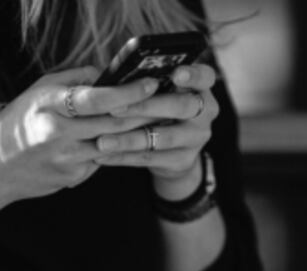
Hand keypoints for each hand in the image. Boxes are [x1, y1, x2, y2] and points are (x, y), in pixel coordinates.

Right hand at [0, 66, 159, 204]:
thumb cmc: (19, 121)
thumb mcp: (40, 90)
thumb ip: (76, 78)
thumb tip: (110, 73)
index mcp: (50, 106)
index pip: (98, 99)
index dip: (129, 92)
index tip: (151, 83)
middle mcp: (59, 134)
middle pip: (114, 125)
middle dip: (145, 114)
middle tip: (167, 102)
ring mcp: (68, 160)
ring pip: (113, 145)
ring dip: (135, 133)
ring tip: (153, 120)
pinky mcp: (74, 178)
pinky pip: (101, 160)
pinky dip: (111, 149)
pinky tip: (117, 142)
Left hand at [92, 64, 219, 190]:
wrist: (174, 150)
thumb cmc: (159, 108)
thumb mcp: (161, 92)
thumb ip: (148, 82)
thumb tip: (114, 78)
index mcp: (201, 87)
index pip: (204, 76)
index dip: (192, 74)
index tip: (176, 74)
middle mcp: (205, 112)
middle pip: (181, 106)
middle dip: (147, 106)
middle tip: (115, 108)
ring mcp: (196, 138)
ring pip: (164, 137)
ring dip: (130, 139)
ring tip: (102, 141)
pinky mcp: (183, 160)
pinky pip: (151, 158)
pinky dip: (124, 156)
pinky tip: (103, 155)